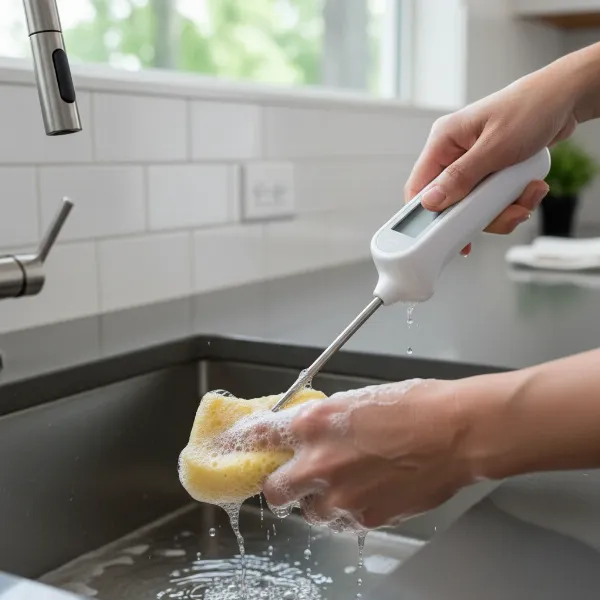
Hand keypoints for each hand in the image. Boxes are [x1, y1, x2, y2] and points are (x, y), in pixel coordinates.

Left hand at [256, 379, 485, 529]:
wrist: (454, 433)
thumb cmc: (412, 407)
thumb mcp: (354, 400)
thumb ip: (321, 422)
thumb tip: (305, 434)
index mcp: (312, 424)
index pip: (260, 436)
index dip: (252, 442)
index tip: (248, 446)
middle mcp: (318, 462)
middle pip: (273, 489)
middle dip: (280, 483)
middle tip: (295, 477)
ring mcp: (340, 495)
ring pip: (308, 511)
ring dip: (318, 500)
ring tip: (344, 485)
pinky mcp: (364, 518)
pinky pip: (342, 522)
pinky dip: (348, 511)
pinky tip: (369, 493)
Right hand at [405, 61, 579, 254]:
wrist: (566, 98)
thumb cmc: (531, 109)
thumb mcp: (495, 147)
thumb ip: (461, 177)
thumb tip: (431, 202)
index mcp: (444, 141)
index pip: (419, 185)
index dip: (428, 213)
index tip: (443, 233)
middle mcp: (454, 154)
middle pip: (451, 203)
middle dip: (481, 214)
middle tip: (505, 214)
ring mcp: (473, 165)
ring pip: (475, 207)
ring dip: (503, 209)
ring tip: (527, 195)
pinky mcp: (490, 172)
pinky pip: (493, 201)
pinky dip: (513, 201)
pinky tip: (530, 189)